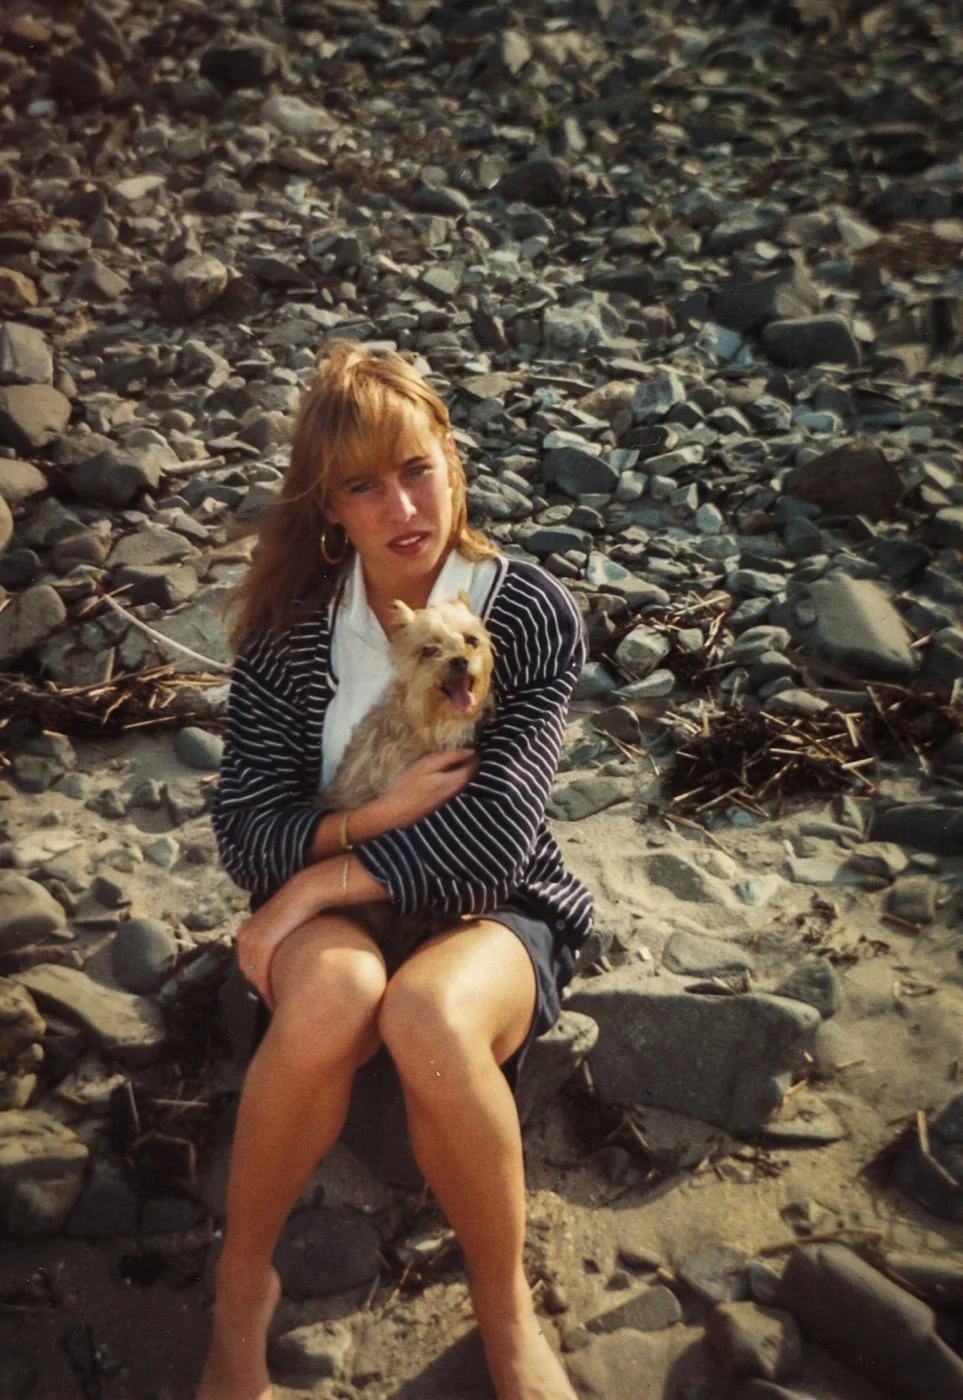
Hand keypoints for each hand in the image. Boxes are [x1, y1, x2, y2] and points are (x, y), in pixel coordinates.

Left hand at [235, 869, 324, 1009]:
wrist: (304, 893)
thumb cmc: (299, 908)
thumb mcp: (284, 924)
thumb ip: (280, 938)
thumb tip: (288, 950)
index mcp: (247, 930)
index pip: (248, 963)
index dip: (259, 980)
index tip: (270, 992)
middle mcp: (244, 935)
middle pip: (248, 972)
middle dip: (260, 989)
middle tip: (273, 1003)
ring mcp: (250, 941)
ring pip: (253, 977)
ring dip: (264, 994)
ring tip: (276, 1006)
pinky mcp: (261, 946)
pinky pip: (260, 976)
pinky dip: (267, 991)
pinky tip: (275, 1001)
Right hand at [373, 747, 478, 831]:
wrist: (395, 813)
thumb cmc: (408, 786)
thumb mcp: (427, 765)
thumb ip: (450, 756)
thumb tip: (470, 750)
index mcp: (458, 780)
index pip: (476, 763)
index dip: (474, 750)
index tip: (468, 740)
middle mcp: (460, 791)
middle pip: (472, 772)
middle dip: (469, 759)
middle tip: (459, 746)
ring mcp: (453, 799)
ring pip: (464, 779)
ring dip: (461, 767)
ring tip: (451, 756)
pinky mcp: (445, 802)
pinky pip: (456, 785)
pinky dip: (454, 776)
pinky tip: (443, 771)